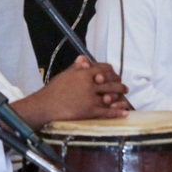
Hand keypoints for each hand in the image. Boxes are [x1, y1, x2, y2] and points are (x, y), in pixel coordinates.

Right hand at [11, 55, 128, 128]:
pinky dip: (118, 112)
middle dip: (120, 85)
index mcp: (84, 73)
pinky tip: (125, 112)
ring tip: (125, 98)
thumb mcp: (65, 74)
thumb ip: (77, 67)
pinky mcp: (91, 111)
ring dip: (121, 97)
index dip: (111, 71)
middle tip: (124, 87)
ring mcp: (91, 98)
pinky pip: (108, 111)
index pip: (104, 69)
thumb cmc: (54, 90)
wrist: (46, 106)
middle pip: (111, 82)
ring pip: (112, 96)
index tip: (114, 74)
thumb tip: (84, 58)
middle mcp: (89, 84)